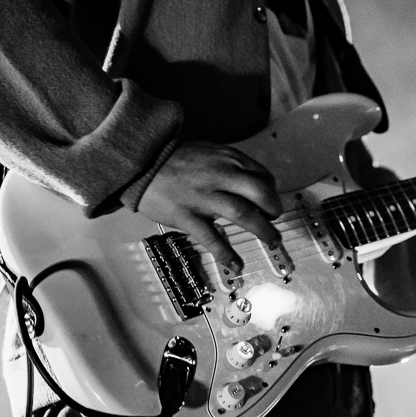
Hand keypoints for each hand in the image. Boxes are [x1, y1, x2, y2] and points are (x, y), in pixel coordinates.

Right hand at [138, 141, 281, 268]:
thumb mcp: (209, 151)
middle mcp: (220, 177)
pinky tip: (237, 265)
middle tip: (275, 220)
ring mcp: (204, 197)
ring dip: (263, 231)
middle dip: (273, 209)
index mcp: (228, 160)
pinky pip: (212, 238)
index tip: (270, 202)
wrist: (140, 161)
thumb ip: (230, 166)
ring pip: (243, 214)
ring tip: (273, 241)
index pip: (262, 176)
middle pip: (260, 193)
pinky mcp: (187, 216)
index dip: (271, 192)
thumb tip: (252, 186)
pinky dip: (227, 254)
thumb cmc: (175, 157)